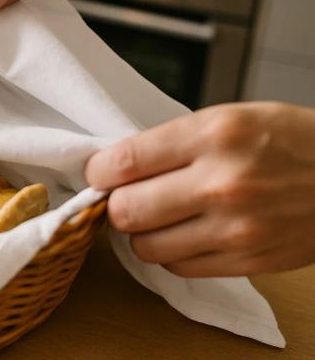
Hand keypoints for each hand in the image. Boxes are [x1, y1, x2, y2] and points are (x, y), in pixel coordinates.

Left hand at [86, 102, 314, 277]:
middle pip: (126, 211)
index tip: (97, 173)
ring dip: (141, 234)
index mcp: (214, 134)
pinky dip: (170, 253)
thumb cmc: (289, 140)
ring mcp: (237, 228)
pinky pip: (178, 267)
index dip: (98, 171)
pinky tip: (184, 233)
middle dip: (115, 206)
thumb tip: (116, 167)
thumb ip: (172, 142)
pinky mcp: (249, 260)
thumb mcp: (229, 118)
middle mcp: (223, 182)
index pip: (124, 162)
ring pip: (146, 247)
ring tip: (156, 217)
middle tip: (124, 197)